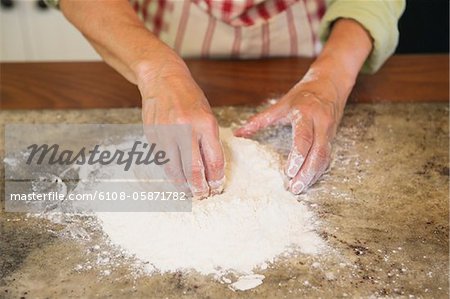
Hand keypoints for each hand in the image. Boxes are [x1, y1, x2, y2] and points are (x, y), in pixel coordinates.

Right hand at [138, 56, 224, 198]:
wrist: (163, 80)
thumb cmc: (189, 98)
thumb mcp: (207, 115)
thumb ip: (209, 141)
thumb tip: (211, 169)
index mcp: (205, 124)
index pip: (213, 160)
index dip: (216, 178)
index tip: (217, 187)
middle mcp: (186, 130)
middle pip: (193, 169)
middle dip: (200, 188)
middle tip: (203, 196)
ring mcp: (166, 133)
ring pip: (175, 170)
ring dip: (183, 185)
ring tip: (189, 192)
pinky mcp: (153, 136)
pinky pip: (163, 161)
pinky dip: (171, 173)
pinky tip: (177, 178)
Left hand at [234, 70, 345, 193]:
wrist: (330, 84)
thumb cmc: (303, 95)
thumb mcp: (280, 105)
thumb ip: (259, 120)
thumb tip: (238, 133)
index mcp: (306, 114)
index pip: (303, 139)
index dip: (297, 157)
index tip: (289, 172)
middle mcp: (321, 124)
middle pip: (317, 153)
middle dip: (306, 172)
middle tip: (295, 188)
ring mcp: (329, 132)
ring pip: (324, 158)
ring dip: (313, 175)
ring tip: (301, 188)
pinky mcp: (333, 138)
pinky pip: (328, 157)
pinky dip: (319, 170)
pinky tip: (310, 180)